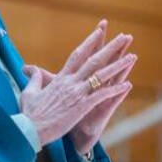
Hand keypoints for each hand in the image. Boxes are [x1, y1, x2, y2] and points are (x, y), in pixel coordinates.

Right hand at [19, 20, 134, 146]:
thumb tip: (30, 68)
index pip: (77, 55)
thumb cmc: (29, 113)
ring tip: (133, 56)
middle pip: (94, 60)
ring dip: (119, 65)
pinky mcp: (81, 107)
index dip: (90, 42)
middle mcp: (70, 82)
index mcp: (60, 79)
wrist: (29, 130)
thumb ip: (34, 79)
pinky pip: (102, 95)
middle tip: (124, 37)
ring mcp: (77, 94)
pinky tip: (127, 85)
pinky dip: (115, 90)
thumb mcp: (29, 92)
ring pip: (101, 75)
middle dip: (110, 47)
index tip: (100, 32)